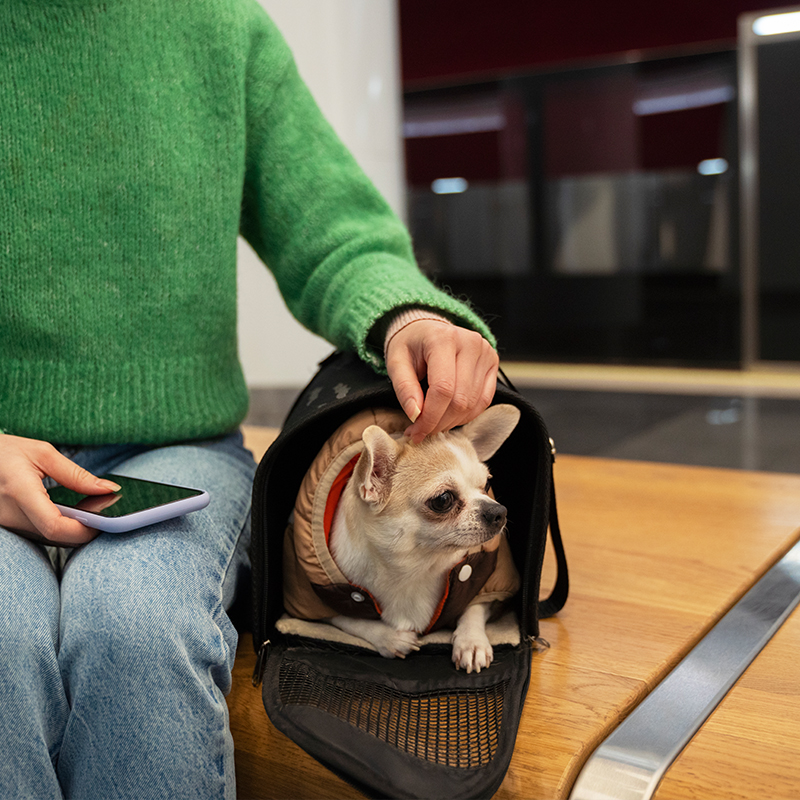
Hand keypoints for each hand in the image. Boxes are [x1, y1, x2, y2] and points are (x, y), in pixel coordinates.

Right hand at [0, 435, 119, 544]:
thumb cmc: (5, 451)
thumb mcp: (43, 453)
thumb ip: (77, 475)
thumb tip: (109, 489)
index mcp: (19, 491)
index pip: (55, 526)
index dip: (84, 529)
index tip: (105, 520)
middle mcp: (10, 515)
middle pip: (56, 537)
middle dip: (85, 530)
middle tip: (103, 511)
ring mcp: (7, 524)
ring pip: (49, 540)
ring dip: (73, 530)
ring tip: (88, 509)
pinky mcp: (9, 527)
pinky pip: (39, 535)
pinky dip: (59, 528)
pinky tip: (70, 513)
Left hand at [385, 320, 498, 442]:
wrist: (426, 329)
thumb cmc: (410, 345)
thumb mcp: (396, 362)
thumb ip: (405, 388)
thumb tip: (415, 415)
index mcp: (443, 338)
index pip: (443, 389)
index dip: (430, 417)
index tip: (416, 431)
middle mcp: (470, 343)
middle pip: (460, 399)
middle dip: (439, 422)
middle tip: (421, 431)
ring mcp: (485, 352)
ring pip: (473, 403)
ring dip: (452, 421)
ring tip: (433, 423)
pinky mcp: (493, 363)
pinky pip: (484, 400)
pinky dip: (466, 415)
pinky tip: (449, 416)